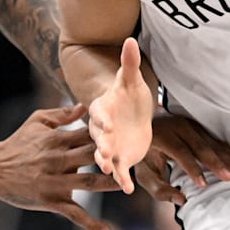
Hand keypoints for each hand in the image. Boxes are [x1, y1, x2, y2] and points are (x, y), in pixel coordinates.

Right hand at [0, 103, 119, 229]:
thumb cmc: (17, 142)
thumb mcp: (37, 121)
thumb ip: (62, 114)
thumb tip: (85, 106)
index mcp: (58, 139)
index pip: (89, 135)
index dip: (109, 135)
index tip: (127, 135)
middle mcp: (59, 160)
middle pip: (93, 157)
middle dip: (114, 158)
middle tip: (136, 159)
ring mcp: (56, 182)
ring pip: (89, 183)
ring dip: (110, 185)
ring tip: (127, 186)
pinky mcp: (51, 201)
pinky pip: (73, 213)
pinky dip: (90, 223)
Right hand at [88, 37, 153, 193]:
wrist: (130, 114)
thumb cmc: (127, 96)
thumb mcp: (130, 80)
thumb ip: (129, 63)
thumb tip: (130, 40)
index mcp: (102, 110)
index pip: (98, 114)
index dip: (101, 120)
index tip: (107, 125)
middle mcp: (101, 130)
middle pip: (98, 139)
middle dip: (102, 147)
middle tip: (105, 155)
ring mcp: (107, 147)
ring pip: (104, 157)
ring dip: (107, 166)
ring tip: (111, 173)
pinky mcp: (118, 160)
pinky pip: (118, 172)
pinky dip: (122, 180)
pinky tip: (128, 189)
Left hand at [136, 115, 229, 203]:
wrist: (143, 129)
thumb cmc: (145, 156)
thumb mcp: (145, 174)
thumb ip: (160, 190)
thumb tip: (181, 200)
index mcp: (161, 136)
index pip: (180, 152)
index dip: (192, 169)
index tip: (203, 184)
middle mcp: (177, 127)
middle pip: (200, 146)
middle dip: (216, 163)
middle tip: (229, 177)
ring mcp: (189, 125)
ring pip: (211, 142)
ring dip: (227, 157)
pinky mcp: (198, 126)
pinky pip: (215, 140)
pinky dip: (227, 152)